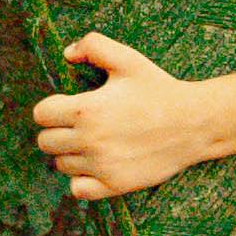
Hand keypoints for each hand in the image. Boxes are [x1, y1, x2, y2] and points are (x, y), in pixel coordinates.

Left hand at [31, 34, 212, 200]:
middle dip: (58, 131)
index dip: (51, 108)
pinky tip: (96, 165)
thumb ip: (93, 45)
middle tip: (79, 125)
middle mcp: (90, 140)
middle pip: (45, 142)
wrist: (194, 123)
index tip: (68, 106)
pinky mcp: (115, 185)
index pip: (41, 115)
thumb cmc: (159, 89)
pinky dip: (81, 180)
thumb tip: (67, 54)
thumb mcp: (127, 59)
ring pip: (61, 165)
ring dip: (71, 154)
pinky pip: (78, 190)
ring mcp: (102, 166)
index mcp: (87, 109)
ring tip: (93, 142)